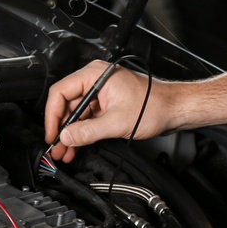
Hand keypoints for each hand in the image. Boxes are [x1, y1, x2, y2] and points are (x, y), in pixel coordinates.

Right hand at [43, 60, 174, 162]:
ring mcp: (100, 92)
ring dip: (70, 134)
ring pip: (76, 114)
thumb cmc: (155, 105)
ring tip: (64, 152)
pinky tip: (76, 147)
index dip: (52, 115)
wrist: (174, 109)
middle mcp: (95, 80)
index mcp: (96, 75)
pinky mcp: (106, 104)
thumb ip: (88, 131)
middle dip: (61, 128)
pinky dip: (81, 133)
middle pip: (66, 104)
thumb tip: (66, 137)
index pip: (61, 92)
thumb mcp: (117, 122)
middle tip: (56, 147)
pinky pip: (87, 118)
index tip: (52, 134)